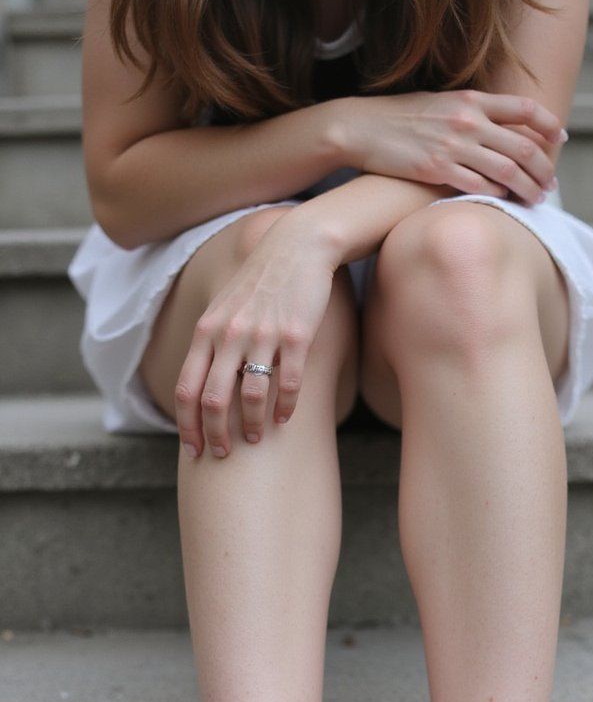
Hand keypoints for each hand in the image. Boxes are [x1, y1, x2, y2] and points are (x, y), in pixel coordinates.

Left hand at [175, 215, 336, 456]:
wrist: (297, 247)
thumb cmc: (260, 283)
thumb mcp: (224, 309)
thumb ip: (210, 343)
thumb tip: (203, 385)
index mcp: (207, 331)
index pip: (186, 387)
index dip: (186, 424)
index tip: (192, 450)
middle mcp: (229, 334)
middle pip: (213, 399)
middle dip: (215, 434)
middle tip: (222, 454)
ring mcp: (262, 335)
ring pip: (250, 395)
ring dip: (251, 425)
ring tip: (255, 439)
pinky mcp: (294, 335)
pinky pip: (287, 382)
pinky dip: (284, 407)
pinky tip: (284, 419)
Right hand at [340, 89, 565, 204]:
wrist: (362, 127)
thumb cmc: (402, 118)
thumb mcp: (443, 103)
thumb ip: (474, 113)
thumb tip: (501, 127)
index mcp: (472, 100)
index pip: (524, 109)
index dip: (548, 124)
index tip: (560, 138)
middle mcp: (468, 120)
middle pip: (523, 145)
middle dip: (544, 168)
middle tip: (552, 184)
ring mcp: (453, 145)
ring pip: (507, 169)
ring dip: (526, 188)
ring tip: (535, 199)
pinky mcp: (436, 169)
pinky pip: (477, 185)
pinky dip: (495, 194)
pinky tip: (503, 201)